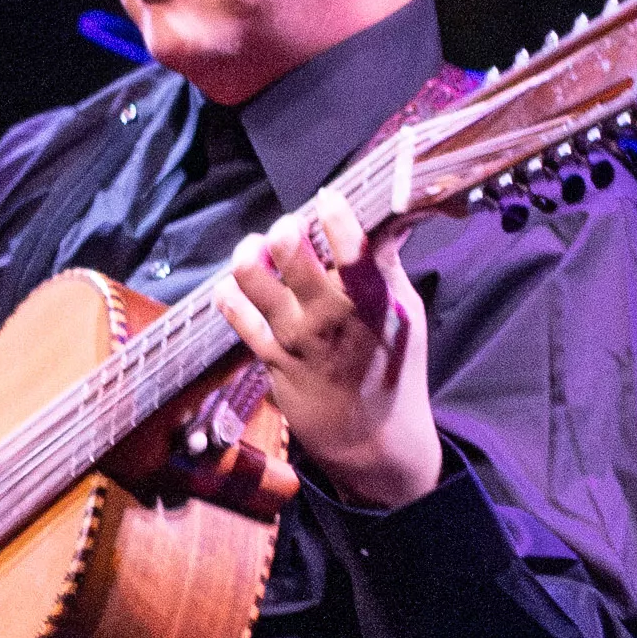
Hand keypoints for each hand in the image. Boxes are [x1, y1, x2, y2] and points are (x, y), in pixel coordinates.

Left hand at [220, 191, 439, 509]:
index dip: (336, 214)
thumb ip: (388, 266)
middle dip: (286, 228)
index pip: (353, 248)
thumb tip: (390, 216)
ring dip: (249, 253)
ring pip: (254, 277)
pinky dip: (232, 294)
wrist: (370, 439)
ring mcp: (295, 338)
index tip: (328, 197)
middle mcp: (330, 317)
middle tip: (289, 227)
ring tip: (256, 249)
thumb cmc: (392, 370)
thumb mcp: (405, 315)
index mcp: (373, 303)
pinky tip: (236, 286)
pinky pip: (237, 316)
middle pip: (290, 252)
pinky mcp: (270, 359)